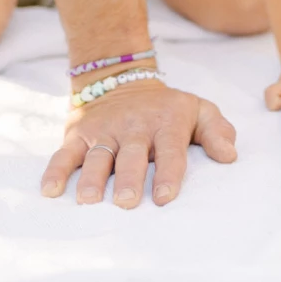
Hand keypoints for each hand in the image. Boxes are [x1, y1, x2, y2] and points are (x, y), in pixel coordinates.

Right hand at [43, 79, 236, 207]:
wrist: (122, 79)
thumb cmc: (166, 109)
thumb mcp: (197, 110)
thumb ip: (217, 130)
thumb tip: (230, 156)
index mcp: (166, 123)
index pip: (170, 149)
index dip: (169, 173)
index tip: (166, 197)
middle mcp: (134, 126)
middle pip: (131, 155)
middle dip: (130, 178)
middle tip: (128, 202)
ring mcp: (104, 130)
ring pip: (98, 156)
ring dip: (93, 178)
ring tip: (89, 200)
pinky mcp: (79, 134)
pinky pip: (65, 154)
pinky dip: (56, 171)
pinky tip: (50, 191)